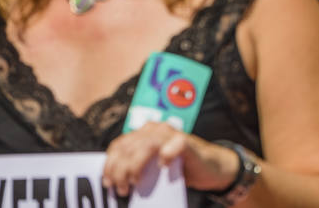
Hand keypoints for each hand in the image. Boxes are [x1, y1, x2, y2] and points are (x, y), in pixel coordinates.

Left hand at [103, 123, 238, 196]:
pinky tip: (163, 167)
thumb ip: (137, 166)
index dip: (110, 164)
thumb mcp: (153, 166)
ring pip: (144, 146)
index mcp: (145, 133)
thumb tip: (112, 181)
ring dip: (134, 167)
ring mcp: (172, 134)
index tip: (107, 182)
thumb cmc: (179, 168)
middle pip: (128, 147)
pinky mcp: (186, 142)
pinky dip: (165, 157)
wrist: (211, 168)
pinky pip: (172, 147)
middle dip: (119, 170)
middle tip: (121, 189)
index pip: (119, 144)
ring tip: (135, 183)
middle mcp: (157, 129)